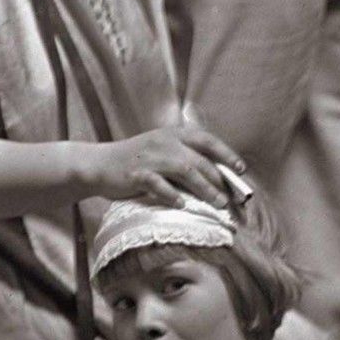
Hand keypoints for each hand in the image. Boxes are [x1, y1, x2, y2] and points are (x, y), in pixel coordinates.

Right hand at [86, 117, 251, 209]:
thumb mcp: (160, 150)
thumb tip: (216, 176)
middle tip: (229, 198)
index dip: (226, 154)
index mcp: (172, 134)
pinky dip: (172, 195)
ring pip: (185, 171)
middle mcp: (163, 142)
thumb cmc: (134, 160)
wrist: (99, 164)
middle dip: (218, 180)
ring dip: (205, 189)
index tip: (241, 169)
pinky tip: (182, 205)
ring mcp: (150, 158)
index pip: (206, 140)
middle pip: (199, 160)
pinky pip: (159, 185)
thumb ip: (183, 157)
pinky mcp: (136, 175)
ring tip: (217, 204)